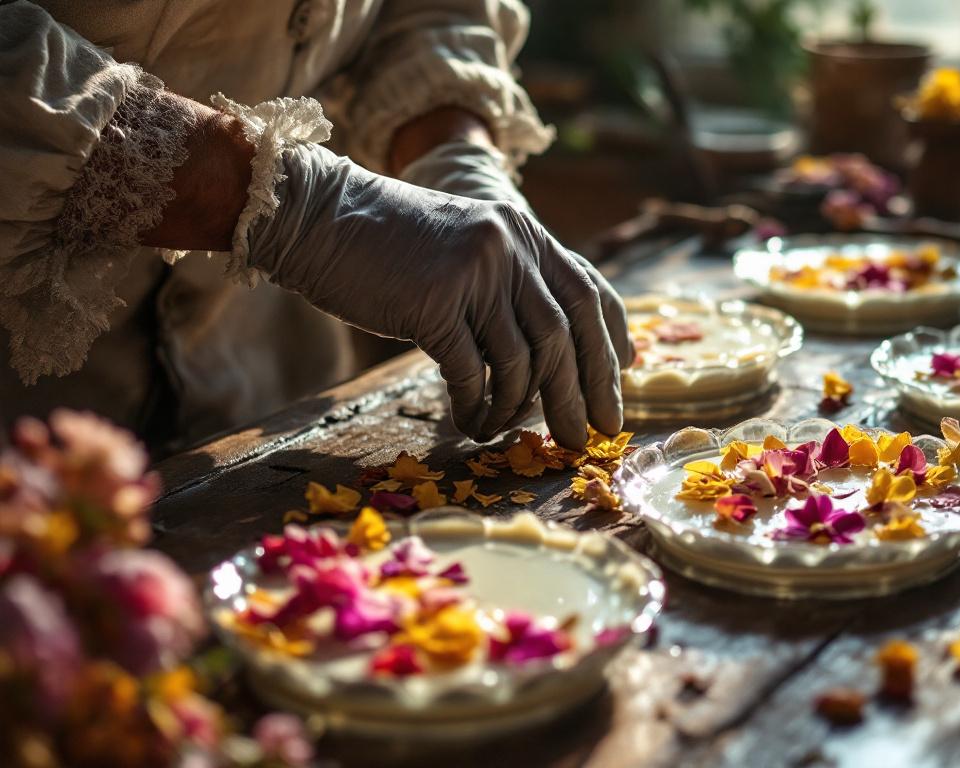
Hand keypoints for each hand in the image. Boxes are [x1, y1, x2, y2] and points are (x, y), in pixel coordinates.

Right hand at [246, 142, 630, 448]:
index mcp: (525, 233)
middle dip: (582, 393)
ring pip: (522, 360)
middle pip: (566, 335)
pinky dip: (475, 406)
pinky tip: (470, 423)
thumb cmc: (390, 246)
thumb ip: (510, 284)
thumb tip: (551, 351)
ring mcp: (475, 273)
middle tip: (586, 438)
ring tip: (506, 432)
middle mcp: (510, 247)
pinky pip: (472, 373)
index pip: (589, 292)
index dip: (611, 340)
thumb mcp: (467, 248)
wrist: (320, 217)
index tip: (621, 380)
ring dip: (519, 409)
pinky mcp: (436, 303)